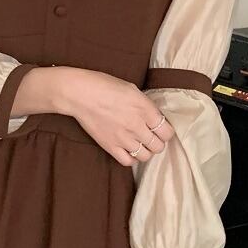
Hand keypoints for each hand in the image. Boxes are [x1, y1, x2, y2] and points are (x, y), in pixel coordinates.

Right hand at [55, 67, 176, 166]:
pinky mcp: (110, 146)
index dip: (166, 132)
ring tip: (140, 144)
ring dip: (146, 151)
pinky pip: (128, 161)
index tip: (161, 129)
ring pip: (146, 156)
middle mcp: (137, 126)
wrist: (80, 94)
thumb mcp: (132, 89)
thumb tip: (154, 116)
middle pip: (158, 146)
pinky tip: (129, 150)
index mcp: (145, 109)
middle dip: (158, 143)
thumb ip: (146, 105)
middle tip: (151, 137)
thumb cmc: (104, 85)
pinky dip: (131, 158)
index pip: (167, 132)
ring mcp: (123, 138)